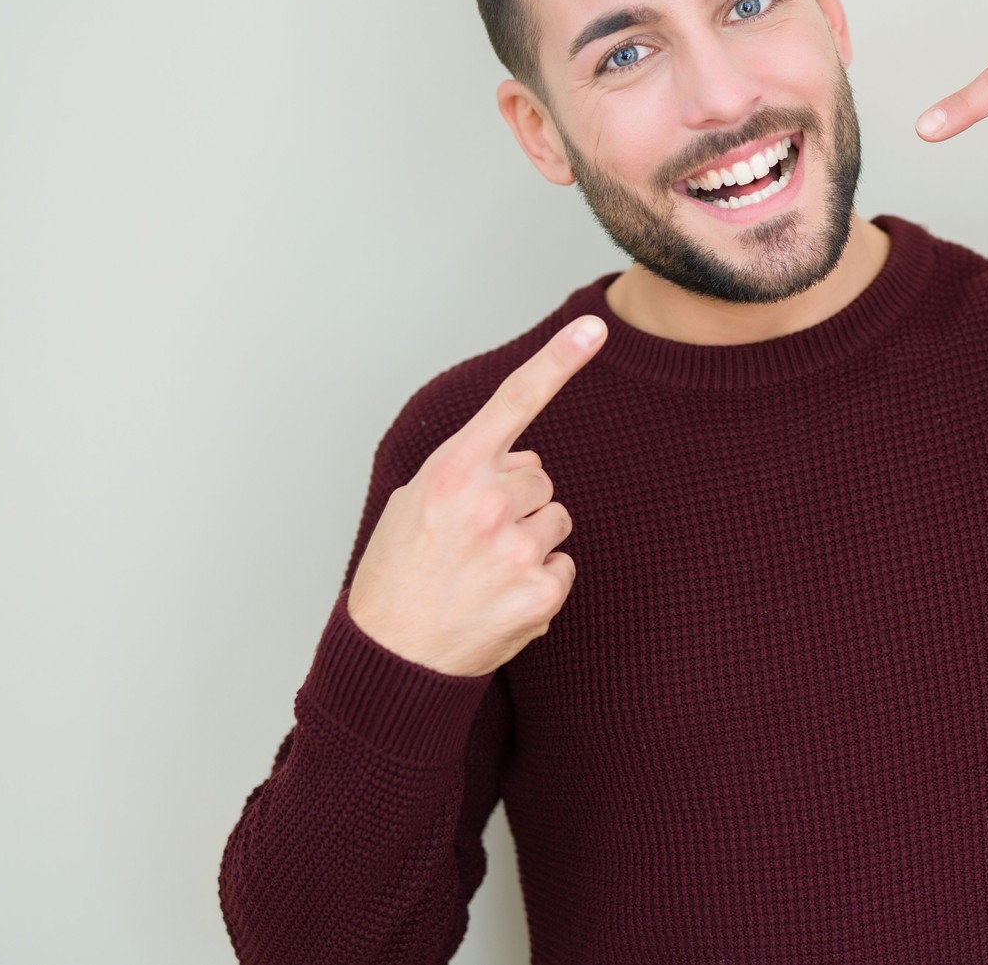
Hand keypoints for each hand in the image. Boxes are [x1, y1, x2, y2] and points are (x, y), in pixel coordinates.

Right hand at [346, 315, 606, 677]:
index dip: (558, 360)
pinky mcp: (541, 592)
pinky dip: (540, 581)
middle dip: (517, 501)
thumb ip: (468, 470)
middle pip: (540, 477)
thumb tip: (526, 459)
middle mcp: (488, 503)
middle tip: (472, 540)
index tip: (595, 326)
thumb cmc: (398, 576)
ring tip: (482, 572)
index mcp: (452, 472)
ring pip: (556, 520)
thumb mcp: (412, 504)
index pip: (514, 402)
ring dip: (530, 541)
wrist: (392, 660)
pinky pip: (563, 566)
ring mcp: (517, 549)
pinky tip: (500, 599)